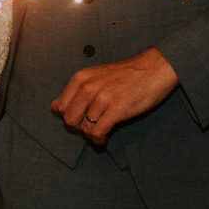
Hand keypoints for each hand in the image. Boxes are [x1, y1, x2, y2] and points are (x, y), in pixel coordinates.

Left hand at [52, 47, 177, 147]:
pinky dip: (100, 139)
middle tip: (93, 125)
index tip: (83, 117)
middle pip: (70, 119)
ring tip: (103, 130)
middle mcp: (88, 86)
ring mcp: (102, 98)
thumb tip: (54, 106)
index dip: (71, 115)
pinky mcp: (116, 109)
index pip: (62, 106)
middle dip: (80, 126)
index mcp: (81, 77)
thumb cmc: (126, 75)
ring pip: (84, 128)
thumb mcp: (95, 77)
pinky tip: (106, 137)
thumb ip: (74, 92)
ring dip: (93, 134)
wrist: (154, 69)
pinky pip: (98, 132)